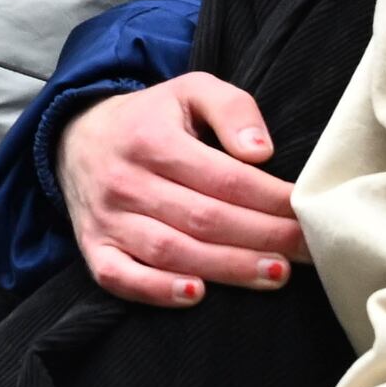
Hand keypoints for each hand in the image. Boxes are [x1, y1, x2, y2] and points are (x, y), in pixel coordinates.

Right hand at [63, 71, 306, 306]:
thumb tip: (262, 152)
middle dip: (263, 238)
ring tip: (275, 273)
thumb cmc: (150, 119)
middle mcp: (127, 181)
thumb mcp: (191, 91)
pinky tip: (196, 295)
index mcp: (153, 140)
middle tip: (308, 250)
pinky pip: (121, 278)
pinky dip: (157, 291)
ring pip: (172, 251)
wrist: (77, 138)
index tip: (306, 213)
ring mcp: (108, 219)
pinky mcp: (94, 248)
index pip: (224, 178)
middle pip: (205, 219)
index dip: (270, 200)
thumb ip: (232, 109)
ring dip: (227, 267)